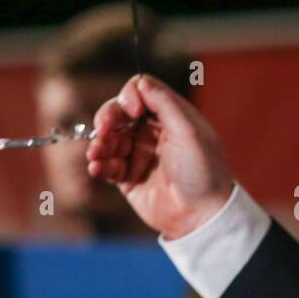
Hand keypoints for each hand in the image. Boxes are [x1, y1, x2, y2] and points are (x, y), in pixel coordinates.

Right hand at [86, 74, 233, 239]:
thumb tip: (141, 81)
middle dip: (107, 118)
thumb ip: (165, 103)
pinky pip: (107, 165)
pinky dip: (99, 164)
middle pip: (118, 113)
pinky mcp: (128, 178)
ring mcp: (139, 154)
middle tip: (102, 130)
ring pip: (108, 139)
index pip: (140, 92)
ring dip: (99, 144)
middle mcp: (153, 132)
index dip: (129, 97)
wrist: (201, 216)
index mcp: (170, 116)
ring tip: (96, 155)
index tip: (131, 111)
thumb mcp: (189, 132)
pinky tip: (97, 168)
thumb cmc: (203, 172)